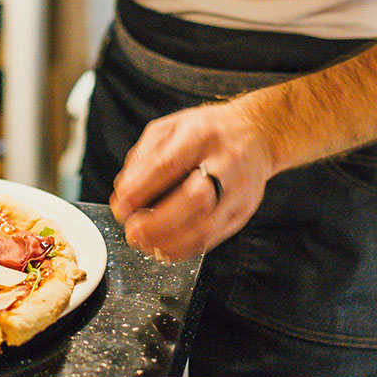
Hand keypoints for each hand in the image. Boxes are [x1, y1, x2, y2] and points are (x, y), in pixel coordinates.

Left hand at [109, 100, 274, 261]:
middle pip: (194, 199)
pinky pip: (213, 238)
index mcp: (202, 134)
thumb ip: (144, 156)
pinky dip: (185, 249)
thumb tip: (125, 192)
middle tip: (132, 231)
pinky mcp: (243, 212)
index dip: (141, 190)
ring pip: (207, 225)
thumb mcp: (170, 127)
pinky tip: (165, 248)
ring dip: (170, 241)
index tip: (120, 207)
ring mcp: (239, 190)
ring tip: (145, 244)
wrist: (255, 134)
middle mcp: (226, 162)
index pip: (169, 165)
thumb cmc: (207, 131)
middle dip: (158, 222)